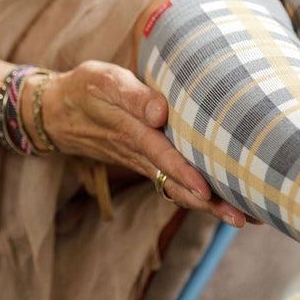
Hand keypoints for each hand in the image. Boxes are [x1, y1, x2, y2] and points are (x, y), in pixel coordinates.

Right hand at [38, 60, 249, 227]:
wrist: (57, 112)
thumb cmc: (85, 89)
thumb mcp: (103, 80)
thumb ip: (132, 94)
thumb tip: (160, 112)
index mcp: (130, 131)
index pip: (160, 155)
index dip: (183, 172)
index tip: (206, 189)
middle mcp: (137, 153)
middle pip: (174, 183)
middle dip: (207, 202)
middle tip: (241, 218)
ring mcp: (140, 162)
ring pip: (174, 189)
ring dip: (206, 206)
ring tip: (242, 219)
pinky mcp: (143, 163)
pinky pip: (170, 184)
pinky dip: (195, 197)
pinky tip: (220, 204)